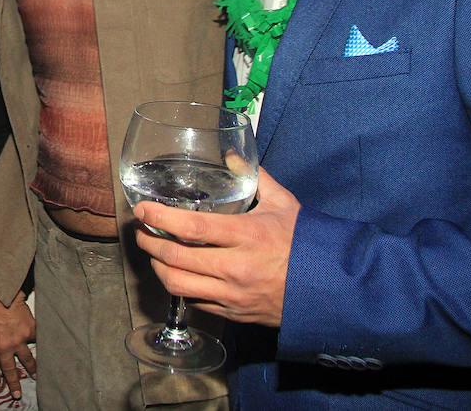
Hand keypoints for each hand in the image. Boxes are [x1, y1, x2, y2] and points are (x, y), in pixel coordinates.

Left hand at [0, 284, 35, 399]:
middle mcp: (4, 347)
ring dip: (31, 369)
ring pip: (27, 360)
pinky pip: (36, 339)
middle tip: (17, 394)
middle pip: (11, 370)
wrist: (1, 293)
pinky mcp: (30, 332)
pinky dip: (39, 341)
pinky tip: (45, 346)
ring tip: (35, 376)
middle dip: (14, 384)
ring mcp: (19, 341)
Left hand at [133, 167, 299, 327]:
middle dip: (148, 242)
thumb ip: (254, 177)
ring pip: (178, 285)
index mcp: (247, 236)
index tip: (142, 210)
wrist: (330, 288)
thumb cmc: (305, 242)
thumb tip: (230, 155)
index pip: (190, 227)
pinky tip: (176, 272)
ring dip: (157, 267)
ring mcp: (233, 294)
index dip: (159, 218)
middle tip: (140, 230)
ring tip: (153, 253)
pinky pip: (194, 302)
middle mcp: (235, 267)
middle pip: (175, 258)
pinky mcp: (233, 313)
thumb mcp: (283, 203)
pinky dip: (179, 286)